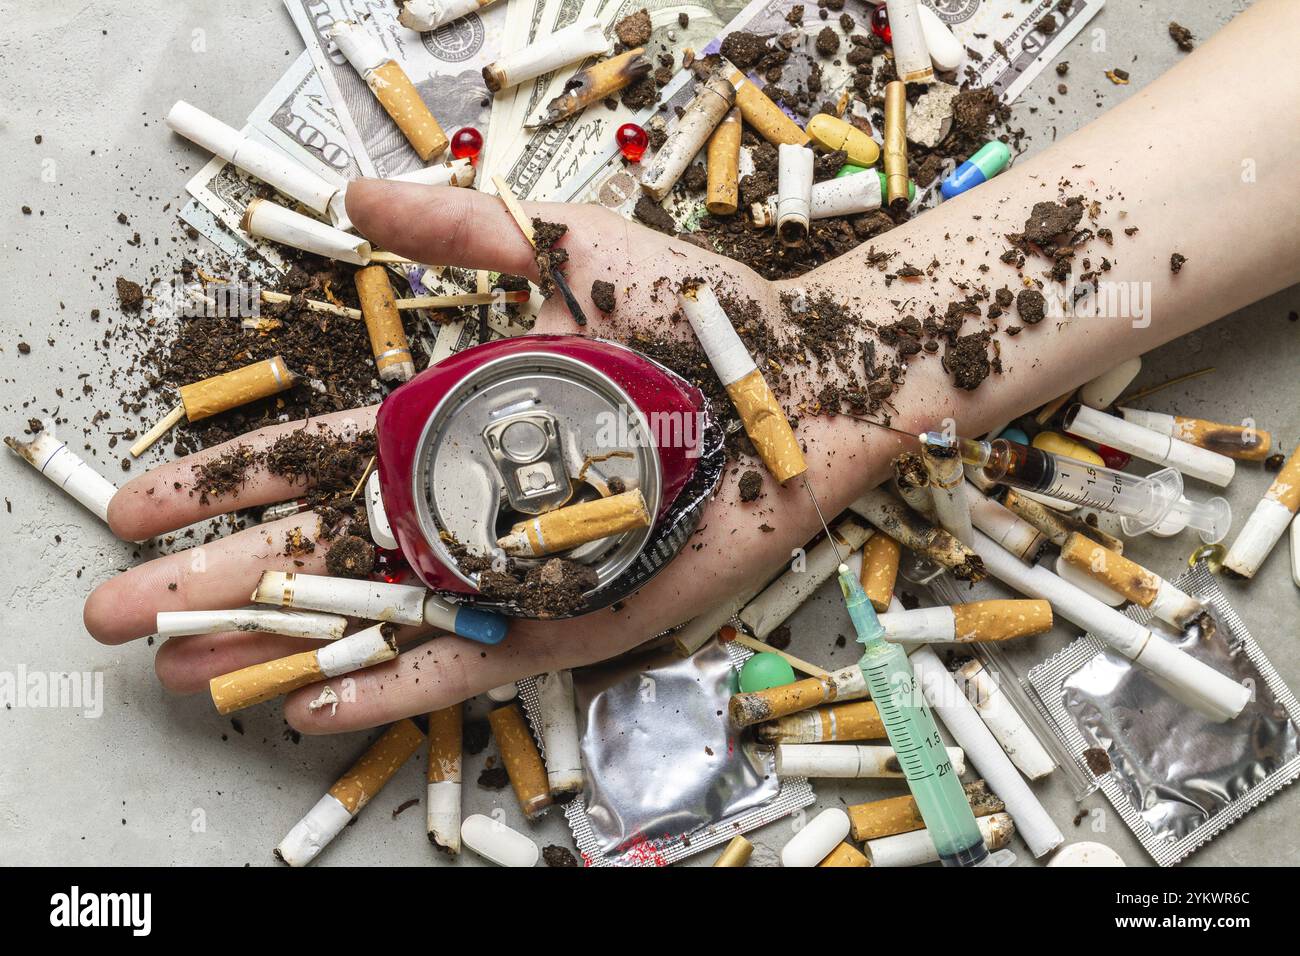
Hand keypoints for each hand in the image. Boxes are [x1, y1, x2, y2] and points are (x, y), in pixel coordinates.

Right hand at [86, 181, 807, 733]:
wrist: (800, 383)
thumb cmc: (693, 317)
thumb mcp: (558, 250)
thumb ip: (454, 230)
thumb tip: (347, 199)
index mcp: (452, 422)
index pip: (310, 460)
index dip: (223, 483)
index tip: (140, 506)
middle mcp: (467, 501)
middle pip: (318, 548)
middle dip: (215, 579)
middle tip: (117, 612)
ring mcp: (512, 567)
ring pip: (373, 616)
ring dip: (277, 646)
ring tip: (184, 671)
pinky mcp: (569, 616)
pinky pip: (464, 660)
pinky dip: (389, 682)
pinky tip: (311, 703)